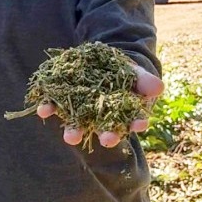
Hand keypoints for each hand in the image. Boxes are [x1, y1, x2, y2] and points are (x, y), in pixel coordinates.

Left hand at [37, 63, 163, 148]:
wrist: (97, 61)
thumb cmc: (122, 72)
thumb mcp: (134, 72)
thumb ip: (144, 80)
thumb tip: (158, 87)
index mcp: (122, 113)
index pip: (132, 121)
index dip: (136, 122)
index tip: (139, 125)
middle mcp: (100, 117)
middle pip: (104, 129)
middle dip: (107, 135)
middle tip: (106, 140)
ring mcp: (79, 111)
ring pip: (77, 124)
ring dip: (73, 131)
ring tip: (70, 138)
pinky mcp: (60, 100)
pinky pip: (53, 106)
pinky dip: (47, 108)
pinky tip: (43, 109)